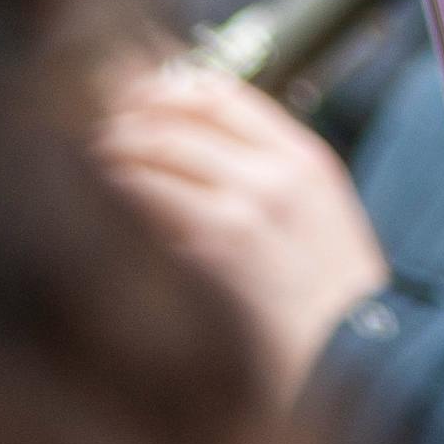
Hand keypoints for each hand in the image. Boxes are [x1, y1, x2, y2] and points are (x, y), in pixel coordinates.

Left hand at [97, 60, 389, 397]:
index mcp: (305, 158)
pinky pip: (150, 199)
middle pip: (180, 115)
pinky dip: (119, 193)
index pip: (220, 92)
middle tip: (93, 126)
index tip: (130, 95)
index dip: (164, 85)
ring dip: (114, 151)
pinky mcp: (216, 246)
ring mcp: (246, 206)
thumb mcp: (317, 215)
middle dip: (125, 116)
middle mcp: (276, 172)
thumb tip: (189, 144)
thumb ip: (265, 172)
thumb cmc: (329, 299)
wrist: (352, 357)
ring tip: (90, 161)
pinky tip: (102, 202)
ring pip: (157, 150)